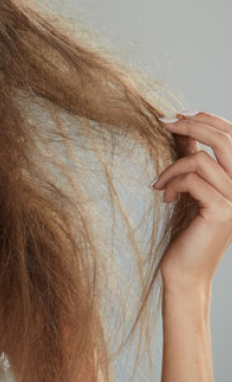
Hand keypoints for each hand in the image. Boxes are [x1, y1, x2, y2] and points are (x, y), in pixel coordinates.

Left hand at [152, 111, 231, 289]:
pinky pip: (191, 180)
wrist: (185, 267)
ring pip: (200, 160)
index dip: (207, 118)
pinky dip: (171, 183)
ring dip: (171, 168)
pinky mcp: (222, 210)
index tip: (177, 115)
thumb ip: (195, 159)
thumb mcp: (193, 186)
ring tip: (159, 184)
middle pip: (223, 140)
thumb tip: (184, 128)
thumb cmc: (187, 227)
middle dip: (190, 125)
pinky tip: (164, 196)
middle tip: (162, 123)